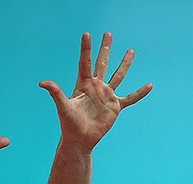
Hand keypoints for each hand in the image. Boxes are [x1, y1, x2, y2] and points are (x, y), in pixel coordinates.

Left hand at [40, 32, 152, 150]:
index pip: (85, 62)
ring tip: (131, 51)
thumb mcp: (63, 107)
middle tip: (108, 34)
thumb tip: (43, 83)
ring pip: (118, 76)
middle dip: (105, 49)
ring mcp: (106, 95)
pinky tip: (149, 86)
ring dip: (125, 64)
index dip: (86, 49)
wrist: (80, 139)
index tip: (87, 34)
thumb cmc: (69, 124)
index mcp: (83, 84)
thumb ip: (56, 93)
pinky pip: (130, 98)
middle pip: (102, 63)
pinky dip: (140, 93)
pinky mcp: (115, 107)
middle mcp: (96, 86)